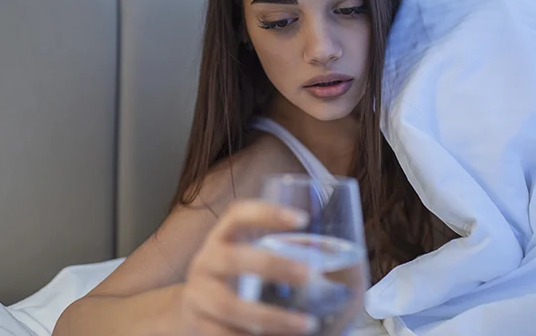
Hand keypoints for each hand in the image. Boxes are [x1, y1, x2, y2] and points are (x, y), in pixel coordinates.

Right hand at [177, 200, 319, 334]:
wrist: (187, 314)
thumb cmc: (233, 284)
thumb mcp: (247, 263)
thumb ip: (282, 259)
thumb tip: (349, 268)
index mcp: (222, 238)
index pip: (238, 214)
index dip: (267, 212)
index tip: (302, 219)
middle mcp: (206, 262)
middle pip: (234, 258)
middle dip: (273, 266)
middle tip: (309, 275)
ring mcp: (198, 296)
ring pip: (230, 306)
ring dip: (272, 318)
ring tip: (307, 325)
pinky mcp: (197, 328)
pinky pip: (223, 335)